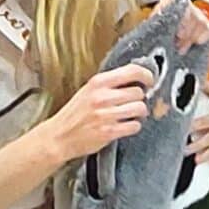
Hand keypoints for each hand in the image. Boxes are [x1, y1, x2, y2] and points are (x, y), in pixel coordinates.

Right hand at [40, 63, 154, 163]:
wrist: (59, 136)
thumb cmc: (73, 115)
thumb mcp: (87, 91)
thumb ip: (108, 84)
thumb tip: (134, 80)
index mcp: (98, 83)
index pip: (132, 71)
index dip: (146, 75)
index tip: (149, 80)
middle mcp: (102, 97)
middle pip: (139, 92)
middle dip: (139, 99)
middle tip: (134, 103)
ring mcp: (106, 115)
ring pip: (140, 109)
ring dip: (139, 113)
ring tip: (132, 115)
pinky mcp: (109, 131)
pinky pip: (134, 126)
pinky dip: (133, 126)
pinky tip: (125, 126)